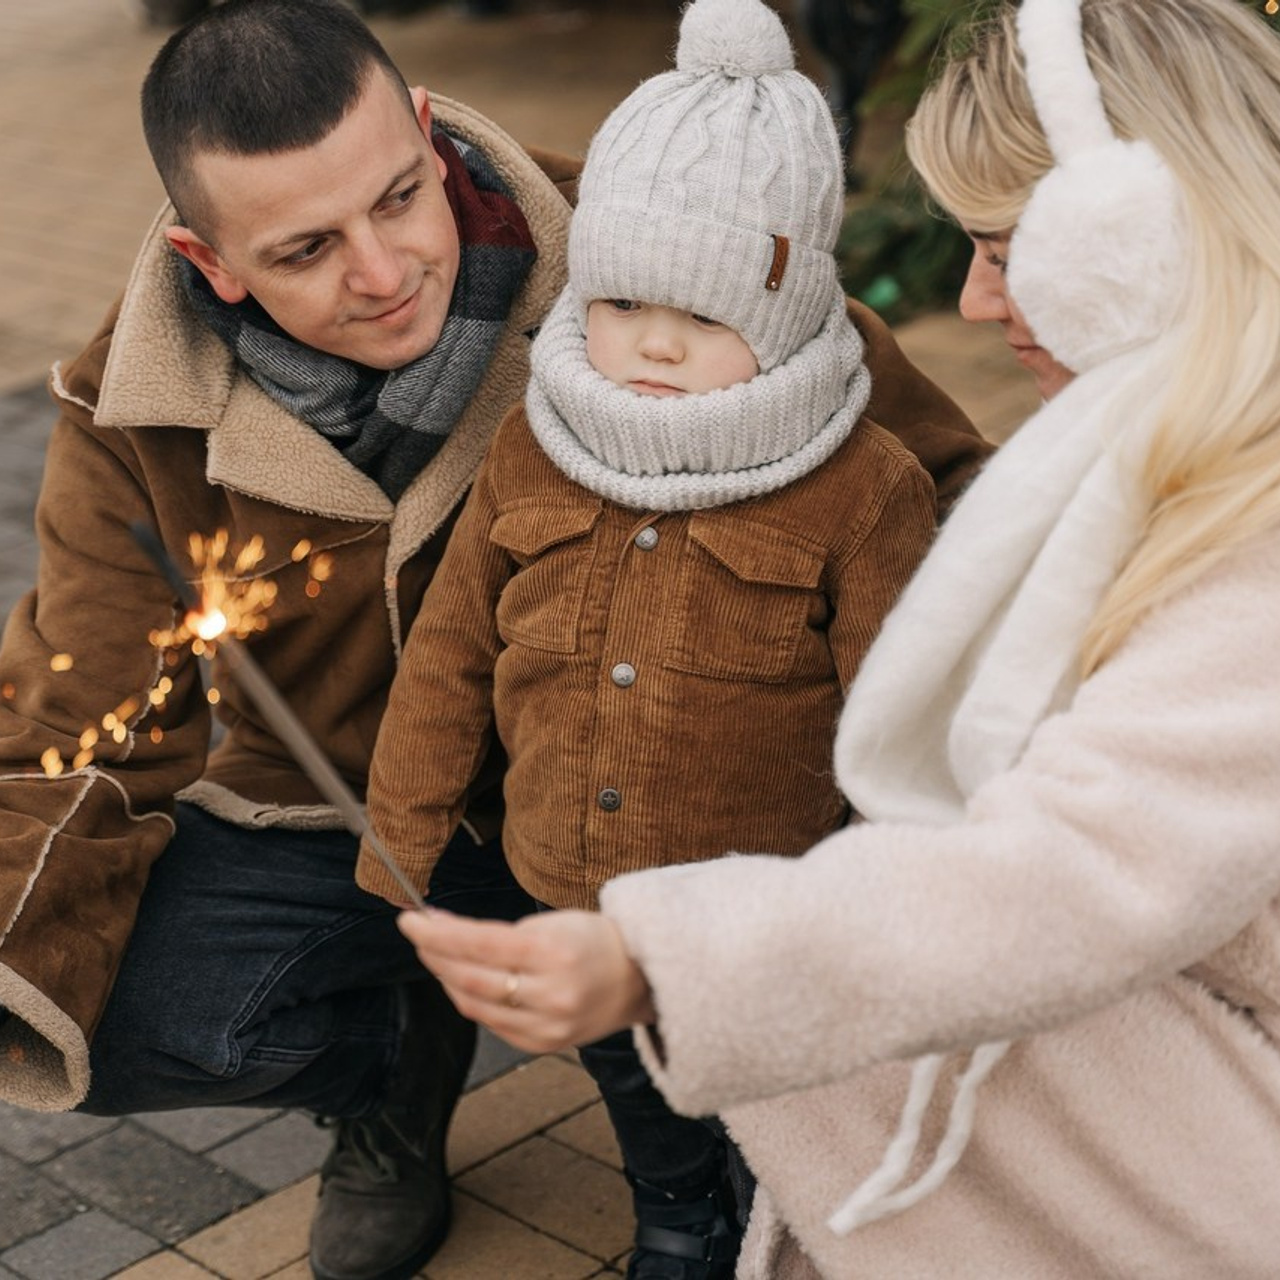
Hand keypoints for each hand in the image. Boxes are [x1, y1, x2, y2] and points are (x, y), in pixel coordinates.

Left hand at [397, 907, 655, 1052]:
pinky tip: (461, 981)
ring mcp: (546, 1025)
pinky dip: (470, 1001)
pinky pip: (491, 1023)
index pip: (478, 944)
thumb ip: (500, 933)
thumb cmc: (596, 941)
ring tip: (435, 954)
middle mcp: (549, 994)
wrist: (640, 979)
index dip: (437, 933)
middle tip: (416, 932)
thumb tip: (443, 928)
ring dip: (446, 978)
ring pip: (474, 1005)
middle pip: (470, 978)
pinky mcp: (543, 1045)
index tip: (410, 920)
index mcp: (553, 953)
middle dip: (434, 954)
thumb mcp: (554, 921)